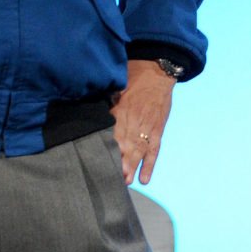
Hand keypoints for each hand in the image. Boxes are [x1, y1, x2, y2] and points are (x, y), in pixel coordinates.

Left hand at [111, 59, 175, 185]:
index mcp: (123, 109)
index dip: (110, 146)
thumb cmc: (134, 74)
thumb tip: (91, 111)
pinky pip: (155, 150)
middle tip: (114, 178)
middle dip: (121, 162)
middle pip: (127, 144)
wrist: (159, 69)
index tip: (102, 160)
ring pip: (140, 150)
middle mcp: (136, 120)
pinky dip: (150, 165)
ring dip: (133, 166)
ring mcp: (149, 126)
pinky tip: (145, 179)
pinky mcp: (158, 130)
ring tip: (126, 181)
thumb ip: (107, 100)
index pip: (114, 131)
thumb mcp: (117, 84)